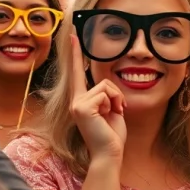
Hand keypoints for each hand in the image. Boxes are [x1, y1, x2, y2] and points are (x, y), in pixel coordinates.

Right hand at [68, 35, 126, 163]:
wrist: (109, 154)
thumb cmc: (112, 135)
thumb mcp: (111, 110)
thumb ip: (107, 96)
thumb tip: (107, 87)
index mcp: (81, 101)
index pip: (78, 73)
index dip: (76, 54)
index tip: (73, 35)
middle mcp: (75, 101)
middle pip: (103, 81)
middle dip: (116, 96)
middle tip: (117, 112)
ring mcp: (76, 104)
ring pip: (106, 86)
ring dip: (116, 100)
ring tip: (113, 115)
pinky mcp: (81, 107)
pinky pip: (105, 93)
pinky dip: (113, 103)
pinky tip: (109, 116)